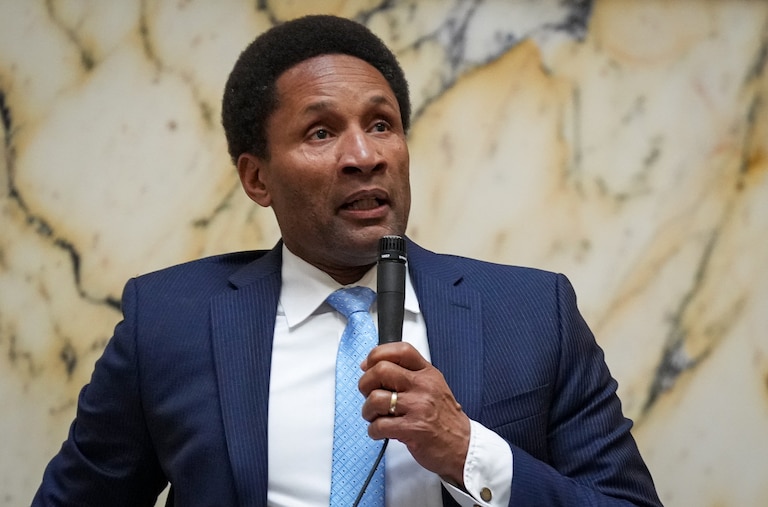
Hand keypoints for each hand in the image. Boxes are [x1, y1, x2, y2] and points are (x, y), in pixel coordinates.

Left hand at [359, 342, 469, 486]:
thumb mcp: (432, 386)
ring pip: (375, 398)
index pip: (400, 350)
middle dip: (365, 384)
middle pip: (381, 370)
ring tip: (375, 417)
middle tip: (368, 395)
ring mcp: (418, 407)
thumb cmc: (443, 419)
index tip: (367, 366)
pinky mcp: (413, 429)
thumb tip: (370, 367)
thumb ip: (407, 374)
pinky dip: (373, 431)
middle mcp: (423, 386)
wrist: (463, 446)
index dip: (377, 355)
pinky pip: (379, 425)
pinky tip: (381, 432)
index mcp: (427, 373)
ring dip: (367, 411)